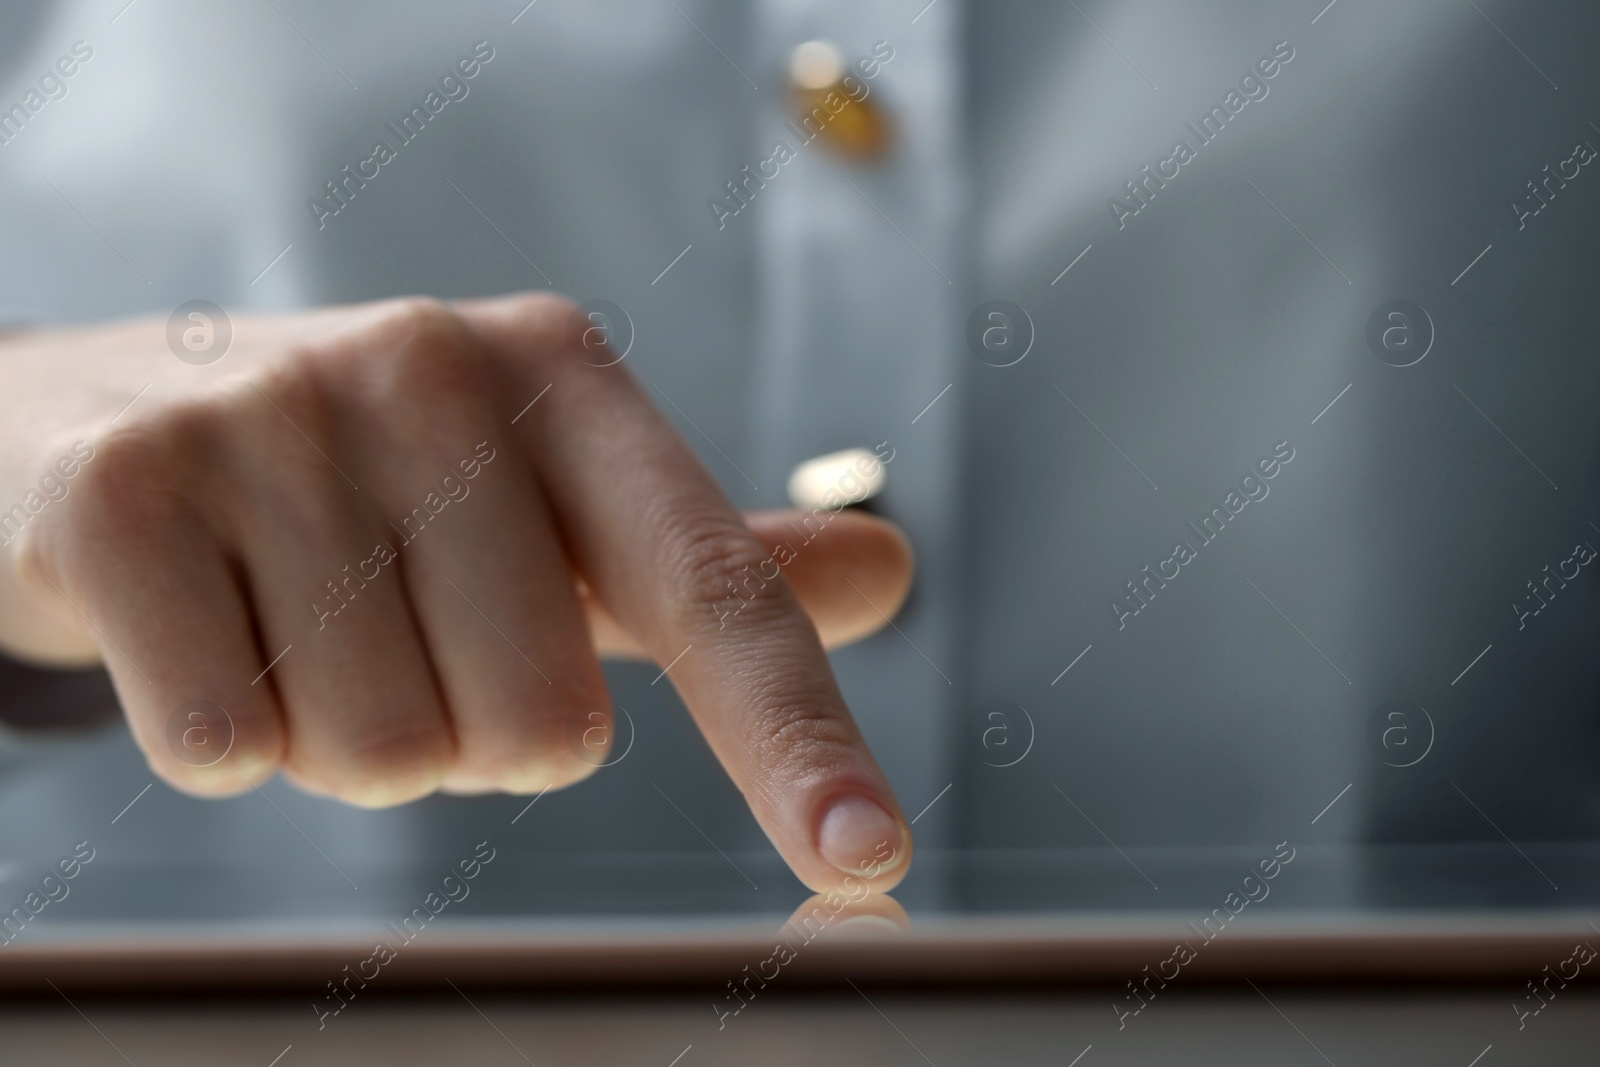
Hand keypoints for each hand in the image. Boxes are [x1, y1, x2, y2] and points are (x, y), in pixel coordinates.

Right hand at [0, 293, 914, 891]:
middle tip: (397, 634)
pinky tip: (204, 624)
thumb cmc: (372, 483)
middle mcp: (434, 368)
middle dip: (473, 736)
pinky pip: (226, 746)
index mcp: (567, 379)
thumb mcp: (548, 502)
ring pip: (386, 755)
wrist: (102, 409)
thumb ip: (705, 561)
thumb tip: (889, 571)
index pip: (712, 590)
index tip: (865, 857)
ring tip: (296, 621)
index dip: (794, 735)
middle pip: (542, 733)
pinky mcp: (125, 489)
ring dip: (348, 741)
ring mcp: (273, 416)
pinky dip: (226, 735)